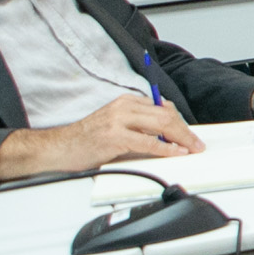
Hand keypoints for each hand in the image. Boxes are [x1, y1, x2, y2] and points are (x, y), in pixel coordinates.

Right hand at [0, 94, 203, 178]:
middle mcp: (123, 107)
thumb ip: (138, 125)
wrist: (57, 148)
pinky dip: (166, 148)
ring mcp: (118, 120)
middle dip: (185, 130)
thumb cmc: (86, 140)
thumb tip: (167, 134)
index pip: (162, 107)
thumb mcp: (115, 125)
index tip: (190, 134)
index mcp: (125, 101)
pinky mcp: (113, 137)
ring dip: (181, 138)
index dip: (180, 122)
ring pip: (160, 125)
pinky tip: (176, 153)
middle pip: (165, 114)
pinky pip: (148, 142)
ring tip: (191, 148)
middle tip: (197, 144)